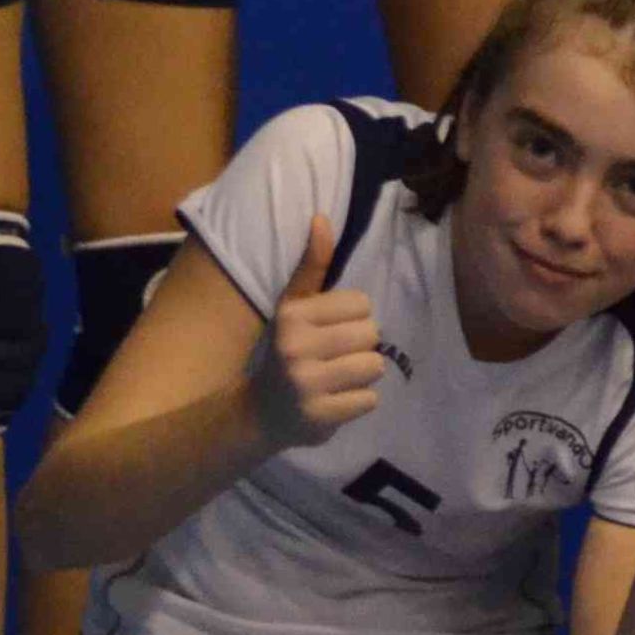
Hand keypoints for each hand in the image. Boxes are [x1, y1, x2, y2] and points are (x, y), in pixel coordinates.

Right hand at [246, 218, 390, 451]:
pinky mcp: (319, 416)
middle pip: (372, 335)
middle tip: (332, 358)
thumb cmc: (285, 350)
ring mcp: (306, 384)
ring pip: (375, 366)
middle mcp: (296, 347)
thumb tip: (323, 218)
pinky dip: (357, 402)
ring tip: (335, 378)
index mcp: (293, 315)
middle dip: (360, 347)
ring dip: (362, 375)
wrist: (258, 412)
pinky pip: (369, 399)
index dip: (353, 319)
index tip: (329, 331)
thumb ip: (312, 265)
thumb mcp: (293, 306)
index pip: (362, 304)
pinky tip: (333, 401)